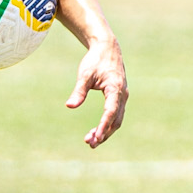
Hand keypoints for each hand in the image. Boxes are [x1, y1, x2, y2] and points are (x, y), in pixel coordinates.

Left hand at [68, 34, 127, 148]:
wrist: (107, 49)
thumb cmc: (95, 60)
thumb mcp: (84, 74)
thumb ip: (79, 91)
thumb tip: (69, 106)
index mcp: (115, 88)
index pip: (111, 111)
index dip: (103, 126)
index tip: (96, 137)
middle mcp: (122, 94)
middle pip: (116, 120)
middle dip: (104, 133)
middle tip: (90, 143)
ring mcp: (122, 97)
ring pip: (117, 120)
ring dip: (105, 131)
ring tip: (90, 141)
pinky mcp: (119, 98)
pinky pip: (115, 115)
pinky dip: (107, 124)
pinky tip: (96, 131)